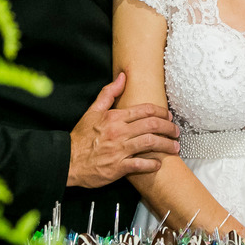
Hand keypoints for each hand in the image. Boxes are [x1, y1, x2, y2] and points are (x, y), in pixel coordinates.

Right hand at [66, 72, 179, 187]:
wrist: (67, 160)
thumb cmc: (81, 137)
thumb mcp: (92, 111)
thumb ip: (108, 93)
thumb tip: (122, 76)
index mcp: (114, 117)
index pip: (145, 110)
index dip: (161, 112)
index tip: (169, 116)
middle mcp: (119, 132)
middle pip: (152, 126)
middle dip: (169, 128)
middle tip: (176, 131)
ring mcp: (119, 150)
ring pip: (150, 144)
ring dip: (166, 145)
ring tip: (175, 147)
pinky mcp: (118, 167)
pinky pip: (140, 165)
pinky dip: (152, 164)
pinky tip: (159, 164)